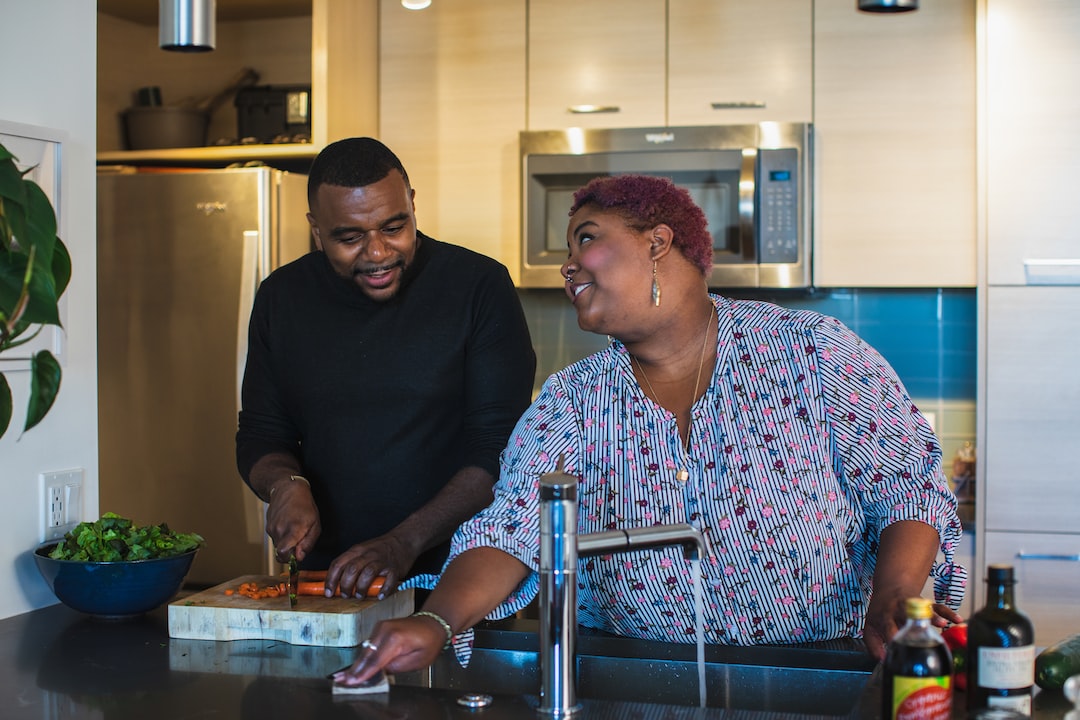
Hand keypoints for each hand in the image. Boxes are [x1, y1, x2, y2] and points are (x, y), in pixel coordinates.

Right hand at [264, 479, 320, 563]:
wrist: (289, 489)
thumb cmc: (305, 506)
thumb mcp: (316, 525)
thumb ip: (308, 544)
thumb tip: (299, 558)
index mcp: (294, 529)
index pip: (283, 554)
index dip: (290, 558)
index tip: (297, 554)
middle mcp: (280, 530)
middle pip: (281, 553)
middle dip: (290, 551)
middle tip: (299, 540)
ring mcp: (272, 528)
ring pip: (277, 545)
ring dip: (286, 543)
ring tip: (294, 529)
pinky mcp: (267, 526)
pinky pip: (274, 538)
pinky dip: (281, 536)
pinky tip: (287, 525)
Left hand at [325, 532, 416, 598]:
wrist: (404, 540)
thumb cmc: (381, 548)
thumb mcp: (361, 551)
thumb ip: (349, 563)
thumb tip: (335, 582)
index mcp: (357, 550)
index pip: (338, 564)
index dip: (330, 579)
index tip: (328, 592)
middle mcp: (368, 554)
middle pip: (351, 569)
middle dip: (345, 585)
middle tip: (345, 595)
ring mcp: (382, 561)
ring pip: (367, 573)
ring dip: (361, 587)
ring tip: (360, 595)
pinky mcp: (394, 568)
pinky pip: (389, 580)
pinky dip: (384, 589)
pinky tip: (380, 596)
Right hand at [331, 614, 447, 686]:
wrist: (432, 623)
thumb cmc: (429, 642)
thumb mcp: (417, 661)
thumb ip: (395, 667)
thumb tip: (378, 672)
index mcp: (396, 638)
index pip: (376, 660)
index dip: (363, 673)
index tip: (352, 682)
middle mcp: (385, 629)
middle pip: (367, 655)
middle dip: (354, 670)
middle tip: (342, 681)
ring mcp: (381, 627)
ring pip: (365, 650)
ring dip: (357, 664)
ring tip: (344, 677)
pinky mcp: (379, 628)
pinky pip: (369, 645)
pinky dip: (363, 657)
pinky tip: (355, 667)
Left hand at [863, 592, 964, 660]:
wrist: (891, 588)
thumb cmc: (881, 611)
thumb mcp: (871, 626)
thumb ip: (873, 645)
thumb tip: (883, 661)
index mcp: (885, 616)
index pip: (888, 627)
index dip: (892, 638)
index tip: (898, 651)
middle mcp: (899, 609)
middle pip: (906, 616)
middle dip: (913, 625)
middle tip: (919, 637)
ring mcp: (914, 605)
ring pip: (923, 610)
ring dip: (932, 616)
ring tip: (941, 624)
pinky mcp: (926, 604)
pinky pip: (938, 607)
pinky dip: (948, 613)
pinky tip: (957, 620)